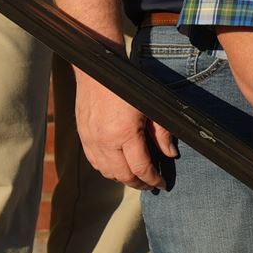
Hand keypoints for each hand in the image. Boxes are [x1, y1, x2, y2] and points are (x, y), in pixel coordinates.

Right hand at [78, 73, 176, 189]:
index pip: (140, 168)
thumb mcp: (152, 105)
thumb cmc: (128, 83)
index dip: (153, 180)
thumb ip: (162, 132)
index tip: (161, 185)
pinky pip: (94, 162)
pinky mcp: (83, 135)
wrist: (99, 68)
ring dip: (122, 178)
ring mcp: (91, 139)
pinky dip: (107, 169)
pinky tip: (117, 166)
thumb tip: (170, 153)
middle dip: (139, 183)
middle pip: (122, 175)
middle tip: (150, 185)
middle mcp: (104, 141)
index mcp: (124, 133)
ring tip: (136, 177)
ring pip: (106, 172)